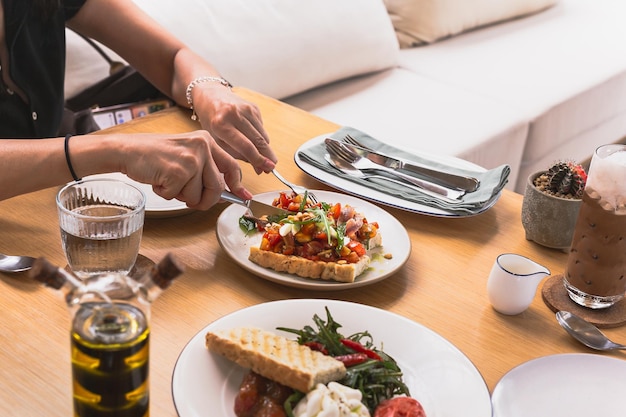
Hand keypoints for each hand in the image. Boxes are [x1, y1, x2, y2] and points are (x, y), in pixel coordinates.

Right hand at [120, 131, 252, 209]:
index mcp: (207, 141)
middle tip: (190, 199)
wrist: (128, 150)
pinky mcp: (178, 172)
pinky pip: (178, 197)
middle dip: (204, 200)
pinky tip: (159, 180)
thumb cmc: (155, 155)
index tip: (243, 196)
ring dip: (181, 196)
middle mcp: (203, 148)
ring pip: (197, 196)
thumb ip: (206, 169)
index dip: (237, 185)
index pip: (232, 166)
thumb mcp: (187, 154)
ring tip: (168, 180)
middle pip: (217, 188)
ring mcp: (191, 159)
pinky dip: (167, 194)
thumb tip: (226, 193)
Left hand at [193, 85, 277, 173]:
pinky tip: (255, 141)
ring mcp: (246, 109)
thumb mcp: (216, 141)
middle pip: (258, 140)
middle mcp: (235, 114)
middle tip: (271, 168)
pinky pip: (262, 128)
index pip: (245, 146)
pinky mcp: (254, 107)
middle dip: (267, 156)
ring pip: (263, 135)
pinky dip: (261, 138)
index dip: (258, 159)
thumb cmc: (211, 121)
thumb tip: (257, 166)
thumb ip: (235, 154)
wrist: (211, 96)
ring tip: (265, 159)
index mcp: (221, 124)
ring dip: (266, 149)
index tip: (267, 168)